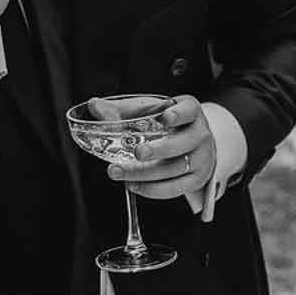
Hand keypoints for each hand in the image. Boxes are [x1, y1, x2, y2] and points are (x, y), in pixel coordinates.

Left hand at [103, 94, 217, 201]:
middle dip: (160, 149)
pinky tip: (133, 185)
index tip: (165, 117)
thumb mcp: (147, 112)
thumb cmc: (166, 125)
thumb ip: (120, 110)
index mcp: (190, 112)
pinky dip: (152, 189)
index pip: (189, 110)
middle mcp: (199, 134)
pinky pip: (175, 188)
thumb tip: (94, 106)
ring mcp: (201, 158)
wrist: (192, 145)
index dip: (178, 114)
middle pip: (183, 143)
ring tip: (119, 171)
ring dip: (145, 173)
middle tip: (138, 152)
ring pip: (175, 169)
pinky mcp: (196, 179)